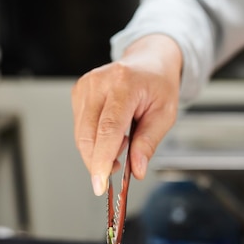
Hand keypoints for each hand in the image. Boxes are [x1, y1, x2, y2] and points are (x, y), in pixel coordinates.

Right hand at [71, 34, 182, 194]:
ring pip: (81, 136)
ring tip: (122, 143)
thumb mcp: (165, 115)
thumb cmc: (158, 85)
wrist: (149, 60)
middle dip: (98, 162)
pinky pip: (80, 129)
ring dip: (98, 152)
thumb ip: (148, 143)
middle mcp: (99, 83)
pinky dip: (94, 141)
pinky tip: (112, 134)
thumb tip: (136, 170)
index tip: (100, 183)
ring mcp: (85, 87)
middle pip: (88, 136)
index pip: (107, 129)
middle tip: (117, 169)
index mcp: (124, 84)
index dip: (101, 160)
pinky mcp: (78, 93)